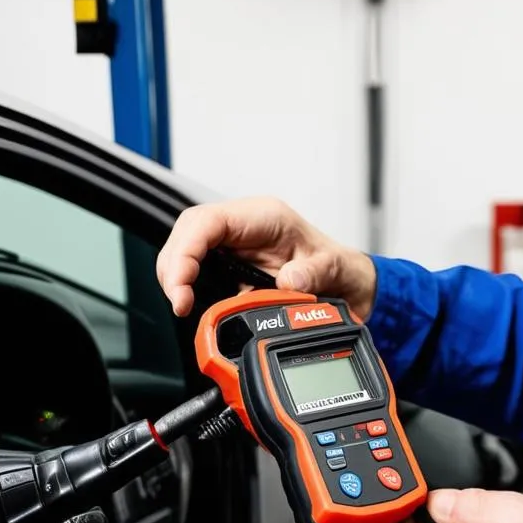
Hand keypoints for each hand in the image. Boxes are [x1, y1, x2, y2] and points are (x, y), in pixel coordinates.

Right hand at [156, 197, 377, 318]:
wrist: (348, 284)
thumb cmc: (338, 267)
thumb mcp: (333, 269)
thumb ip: (311, 274)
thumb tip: (289, 282)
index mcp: (264, 217)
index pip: (208, 221)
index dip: (187, 249)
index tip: (182, 283)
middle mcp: (244, 227)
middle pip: (188, 234)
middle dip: (174, 266)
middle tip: (178, 301)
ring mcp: (235, 246)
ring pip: (187, 250)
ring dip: (177, 276)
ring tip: (182, 304)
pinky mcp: (232, 266)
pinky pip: (200, 270)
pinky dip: (189, 286)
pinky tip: (191, 304)